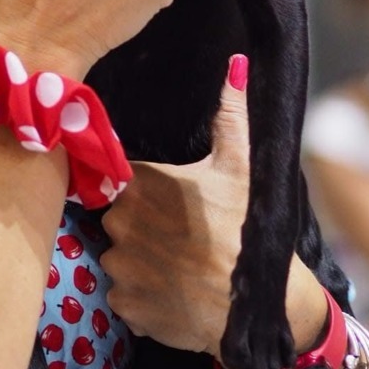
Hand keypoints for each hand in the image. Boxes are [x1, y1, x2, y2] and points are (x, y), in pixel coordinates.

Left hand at [99, 54, 330, 357]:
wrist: (253, 305)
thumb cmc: (245, 229)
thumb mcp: (240, 168)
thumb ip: (230, 116)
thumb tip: (236, 64)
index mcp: (141, 184)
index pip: (118, 179)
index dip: (139, 190)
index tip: (161, 202)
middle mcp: (119, 221)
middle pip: (115, 218)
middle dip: (137, 224)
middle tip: (173, 235)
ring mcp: (119, 265)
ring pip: (116, 256)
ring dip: (136, 261)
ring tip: (173, 266)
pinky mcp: (123, 303)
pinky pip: (122, 294)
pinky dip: (140, 296)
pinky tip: (168, 292)